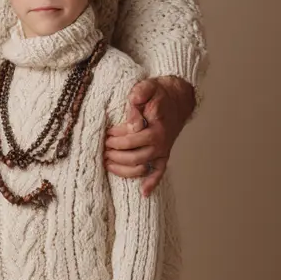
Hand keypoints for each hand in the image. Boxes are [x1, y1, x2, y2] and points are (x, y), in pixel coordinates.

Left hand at [104, 76, 194, 196]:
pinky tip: (143, 193)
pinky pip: (159, 172)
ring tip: (107, 161)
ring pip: (140, 166)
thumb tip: (132, 115)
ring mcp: (163, 150)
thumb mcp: (148, 87)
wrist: (177, 98)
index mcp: (155, 126)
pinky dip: (152, 183)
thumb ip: (139, 95)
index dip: (115, 136)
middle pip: (133, 155)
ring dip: (122, 168)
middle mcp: (160, 141)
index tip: (106, 132)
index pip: (131, 136)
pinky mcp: (164, 155)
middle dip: (114, 153)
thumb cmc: (158, 93)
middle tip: (103, 147)